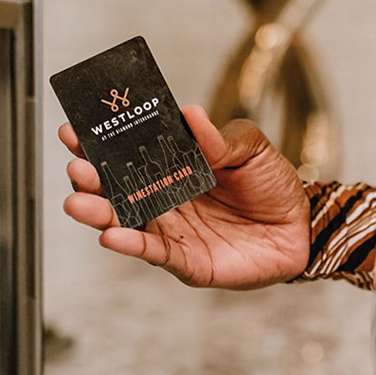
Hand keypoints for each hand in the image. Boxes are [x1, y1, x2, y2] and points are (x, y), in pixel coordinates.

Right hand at [61, 105, 310, 287]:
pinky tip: (111, 236)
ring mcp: (171, 231)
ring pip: (125, 222)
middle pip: (116, 188)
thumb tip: (190, 113)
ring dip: (99, 214)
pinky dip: (131, 246)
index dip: (99, 142)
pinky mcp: (186, 261)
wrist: (302, 226)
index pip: (127, 152)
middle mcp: (163, 198)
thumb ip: (220, 138)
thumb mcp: (251, 149)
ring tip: (78, 203)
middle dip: (90, 178)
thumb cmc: (272, 184)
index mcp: (171, 166)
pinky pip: (154, 253)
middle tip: (76, 166)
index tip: (73, 130)